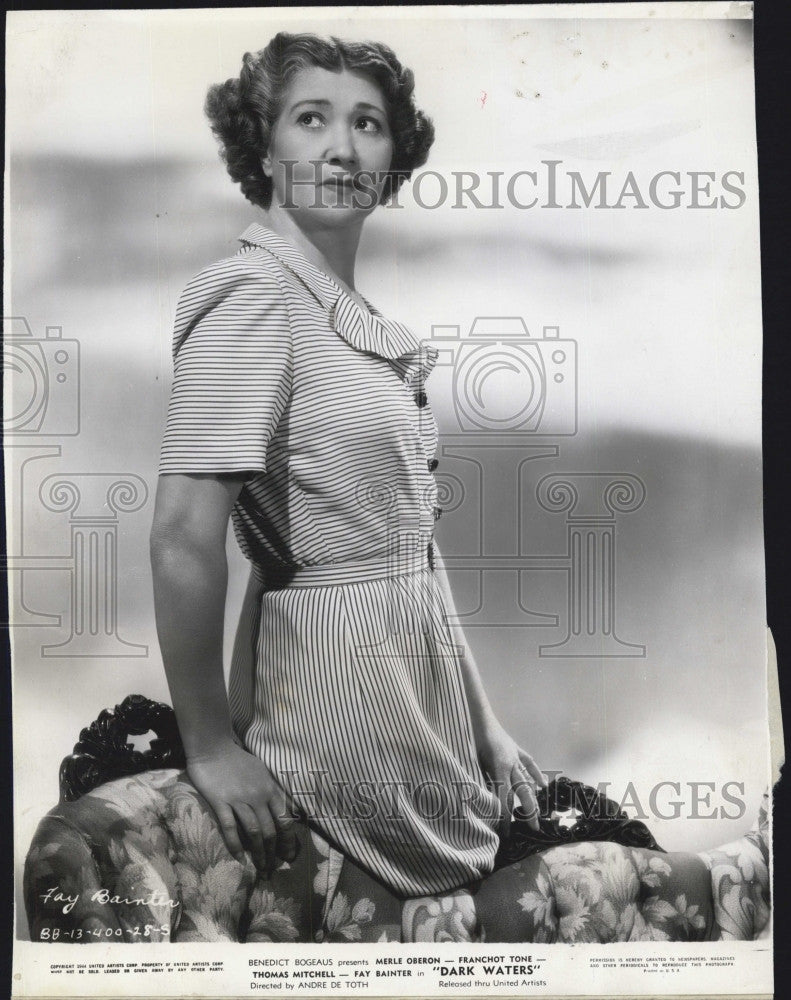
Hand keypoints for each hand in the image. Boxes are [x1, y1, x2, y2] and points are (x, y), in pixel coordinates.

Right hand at [187, 741, 298, 875]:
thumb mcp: (261, 771)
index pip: (284, 818)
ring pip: (253, 832)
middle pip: (270, 829)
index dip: (288, 839)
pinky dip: (235, 845)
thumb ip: (269, 790)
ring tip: (260, 867)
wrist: (213, 747)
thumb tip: (278, 809)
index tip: (289, 855)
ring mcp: (239, 799)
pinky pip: (230, 827)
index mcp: (269, 788)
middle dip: (273, 852)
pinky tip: (239, 858)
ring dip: (258, 853)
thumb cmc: (237, 759)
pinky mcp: (221, 802)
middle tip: (272, 868)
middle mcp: (258, 796)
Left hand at [475, 720, 546, 837]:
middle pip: (522, 793)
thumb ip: (482, 782)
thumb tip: (487, 802)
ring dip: (533, 798)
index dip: (505, 818)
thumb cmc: (471, 740)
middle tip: (533, 829)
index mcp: (498, 768)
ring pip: (528, 781)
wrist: (478, 717)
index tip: (506, 833)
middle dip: (528, 812)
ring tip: (538, 814)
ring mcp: (515, 756)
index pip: (504, 799)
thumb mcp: (474, 764)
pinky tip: (543, 786)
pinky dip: (536, 774)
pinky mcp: (516, 749)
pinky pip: (529, 763)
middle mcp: (511, 764)